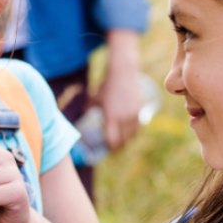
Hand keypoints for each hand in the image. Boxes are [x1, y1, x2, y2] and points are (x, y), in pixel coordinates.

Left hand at [95, 30, 141, 149]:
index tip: (107, 149)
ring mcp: (133, 114)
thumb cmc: (106, 85)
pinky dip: (134, 133)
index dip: (110, 148)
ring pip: (132, 135)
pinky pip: (138, 127)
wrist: (123, 73)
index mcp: (111, 117)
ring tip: (122, 144)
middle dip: (118, 147)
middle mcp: (123, 118)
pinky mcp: (140, 110)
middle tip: (114, 149)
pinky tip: (130, 134)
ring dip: (127, 141)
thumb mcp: (95, 97)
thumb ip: (88, 107)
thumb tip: (83, 114)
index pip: (112, 140)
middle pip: (123, 140)